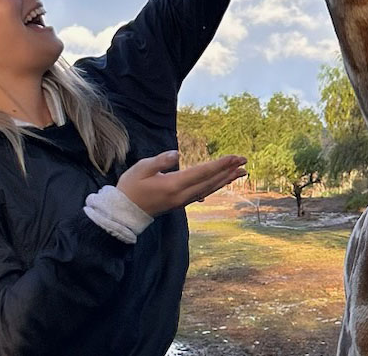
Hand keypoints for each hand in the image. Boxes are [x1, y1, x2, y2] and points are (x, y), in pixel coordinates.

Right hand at [116, 150, 246, 216]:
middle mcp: (181, 195)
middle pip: (210, 182)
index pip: (202, 173)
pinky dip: (214, 186)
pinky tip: (221, 183)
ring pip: (209, 189)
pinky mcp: (179, 203)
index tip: (234, 157)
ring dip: (225, 179)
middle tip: (244, 161)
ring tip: (240, 172)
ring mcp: (181, 201)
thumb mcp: (141, 169)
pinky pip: (202, 193)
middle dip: (228, 170)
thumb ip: (160, 161)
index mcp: (173, 185)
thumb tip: (176, 154)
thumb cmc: (131, 187)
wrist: (124, 213)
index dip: (219, 164)